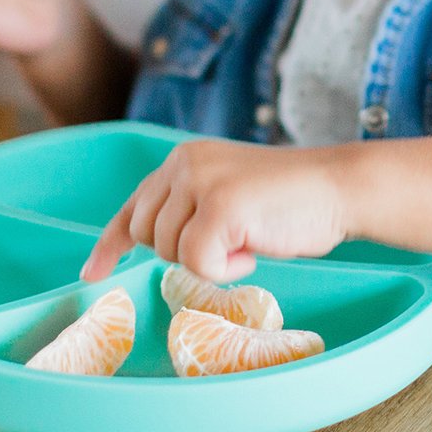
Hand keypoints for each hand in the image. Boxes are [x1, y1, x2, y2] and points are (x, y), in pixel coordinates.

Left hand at [81, 138, 354, 284]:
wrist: (338, 187)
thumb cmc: (289, 200)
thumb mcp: (226, 193)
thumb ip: (189, 206)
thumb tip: (149, 240)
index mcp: (184, 158)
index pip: (133, 205)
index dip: (111, 243)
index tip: (93, 273)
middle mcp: (184, 163)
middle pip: (146, 235)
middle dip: (181, 252)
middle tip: (228, 243)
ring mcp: (200, 182)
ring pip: (169, 252)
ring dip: (209, 260)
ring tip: (247, 237)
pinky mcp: (218, 207)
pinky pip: (198, 265)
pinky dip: (226, 270)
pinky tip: (254, 247)